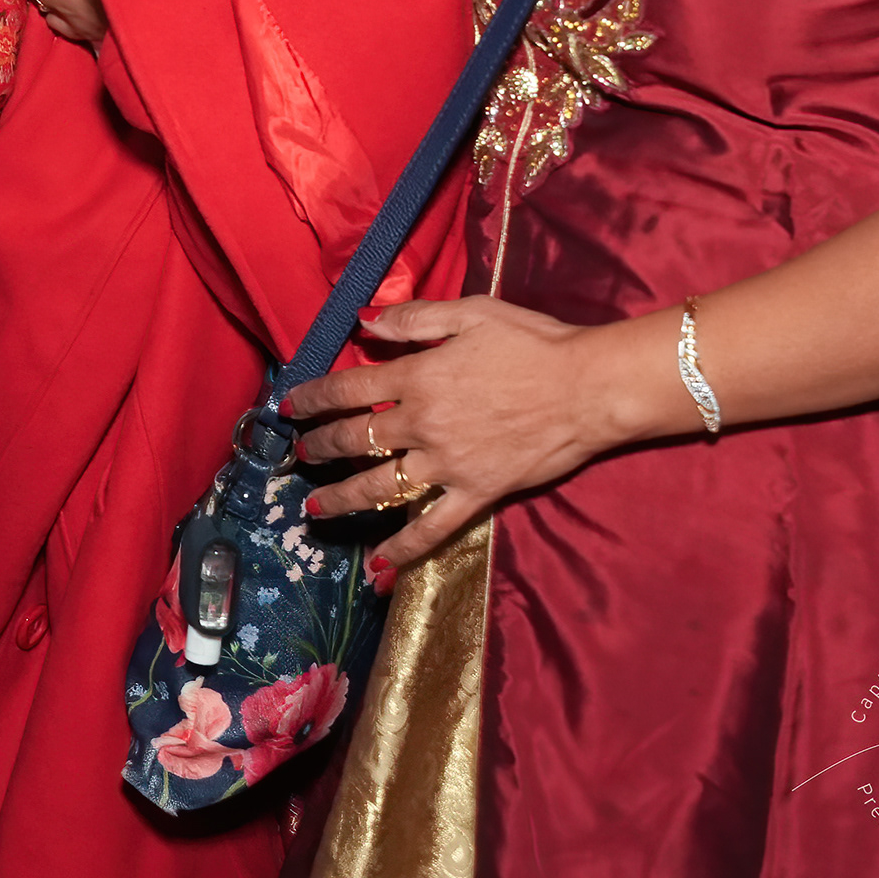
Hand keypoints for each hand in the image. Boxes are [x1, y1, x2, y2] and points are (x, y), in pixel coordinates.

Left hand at [277, 297, 640, 573]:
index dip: (313, 396)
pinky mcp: (477, 493)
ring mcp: (448, 464)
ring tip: (315, 508)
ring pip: (380, 486)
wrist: (588, 388)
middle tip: (299, 455)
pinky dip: (404, 547)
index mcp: (417, 377)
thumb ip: (414, 318)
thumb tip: (366, 320)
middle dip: (320, 446)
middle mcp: (423, 424)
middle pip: (356, 438)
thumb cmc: (533, 344)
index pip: (348, 388)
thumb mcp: (470, 313)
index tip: (289, 405)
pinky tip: (378, 564)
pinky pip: (433, 526)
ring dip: (342, 498)